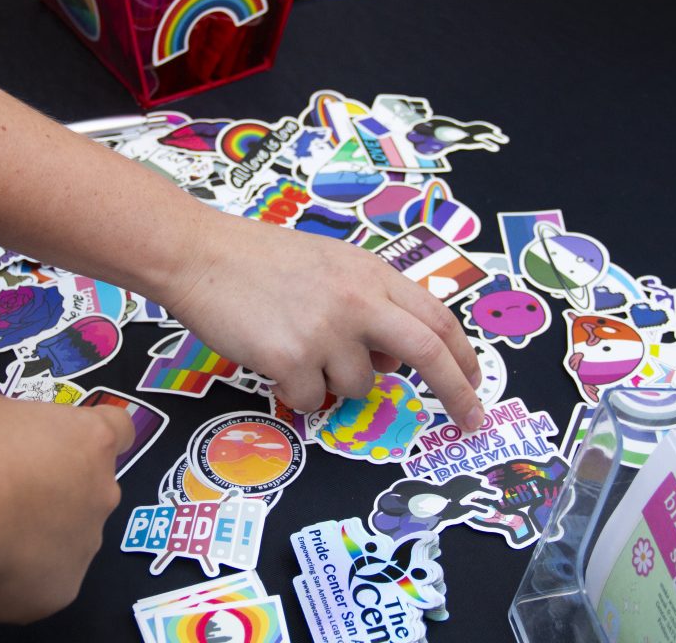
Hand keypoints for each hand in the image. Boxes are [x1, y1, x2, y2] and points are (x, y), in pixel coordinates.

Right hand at [0, 389, 133, 622]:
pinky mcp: (64, 588)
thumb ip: (12, 417)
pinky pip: (49, 575)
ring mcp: (87, 544)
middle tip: (10, 489)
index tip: (66, 441)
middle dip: (59, 486)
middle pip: (91, 485)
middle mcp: (102, 491)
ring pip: (72, 533)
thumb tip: (8, 434)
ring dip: (43, 530)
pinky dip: (25, 571)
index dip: (92, 434)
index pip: (118, 428)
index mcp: (89, 439)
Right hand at [162, 212, 484, 429]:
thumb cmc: (258, 259)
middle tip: (472, 420)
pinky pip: (310, 400)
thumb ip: (369, 302)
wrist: (199, 254)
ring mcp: (325, 330)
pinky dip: (294, 391)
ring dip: (334, 382)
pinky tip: (270, 357)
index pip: (436, 316)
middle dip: (456, 392)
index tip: (476, 381)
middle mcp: (356, 300)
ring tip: (296, 345)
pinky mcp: (290, 358)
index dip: (462, 354)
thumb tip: (394, 356)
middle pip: (426, 352)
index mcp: (370, 273)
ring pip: (357, 386)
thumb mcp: (330, 265)